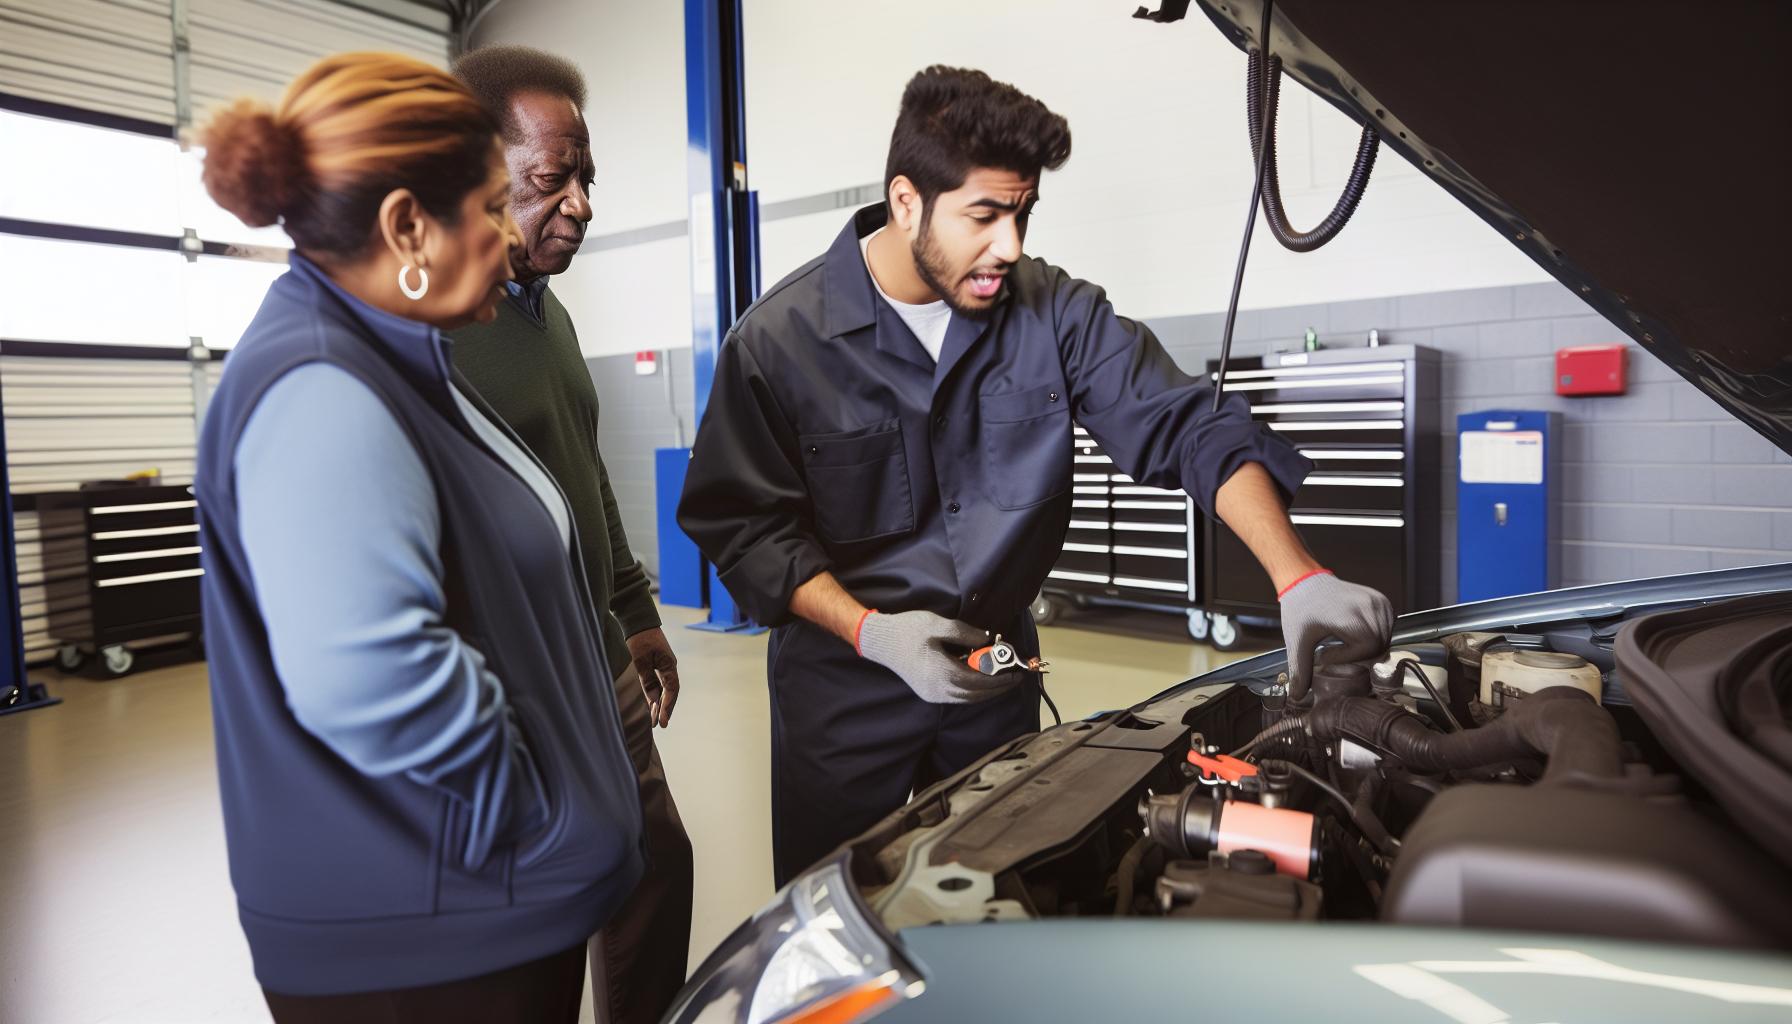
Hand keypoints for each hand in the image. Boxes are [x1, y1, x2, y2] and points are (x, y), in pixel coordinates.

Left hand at [625, 628, 679, 727]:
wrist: (639, 623)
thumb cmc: (640, 639)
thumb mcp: (641, 661)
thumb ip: (647, 679)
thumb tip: (652, 699)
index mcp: (669, 665)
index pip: (671, 690)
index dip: (667, 707)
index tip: (662, 721)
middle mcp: (669, 668)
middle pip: (670, 693)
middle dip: (666, 710)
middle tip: (660, 726)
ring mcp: (663, 668)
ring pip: (664, 691)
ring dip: (660, 705)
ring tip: (654, 722)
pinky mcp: (655, 667)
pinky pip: (657, 685)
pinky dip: (654, 697)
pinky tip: (650, 708)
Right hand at [856, 610, 1022, 703]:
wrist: (879, 641)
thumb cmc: (907, 630)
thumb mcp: (938, 625)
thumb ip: (964, 634)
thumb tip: (987, 640)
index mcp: (942, 673)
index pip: (980, 682)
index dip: (1000, 680)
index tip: (1016, 673)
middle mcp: (938, 690)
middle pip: (975, 695)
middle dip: (997, 688)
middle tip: (1013, 678)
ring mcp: (931, 694)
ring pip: (966, 698)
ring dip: (985, 691)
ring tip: (999, 680)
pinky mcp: (927, 693)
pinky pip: (956, 697)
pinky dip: (972, 691)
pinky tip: (978, 680)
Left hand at [1278, 571, 1393, 697]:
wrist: (1305, 581)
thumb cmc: (1301, 609)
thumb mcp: (1297, 642)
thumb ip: (1300, 670)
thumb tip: (1298, 696)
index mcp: (1352, 615)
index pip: (1368, 650)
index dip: (1348, 658)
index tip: (1325, 654)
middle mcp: (1370, 606)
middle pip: (1379, 647)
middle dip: (1358, 656)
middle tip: (1335, 652)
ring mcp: (1379, 602)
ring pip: (1385, 639)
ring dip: (1367, 647)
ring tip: (1341, 641)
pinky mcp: (1382, 601)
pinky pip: (1387, 629)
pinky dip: (1374, 636)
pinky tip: (1353, 633)